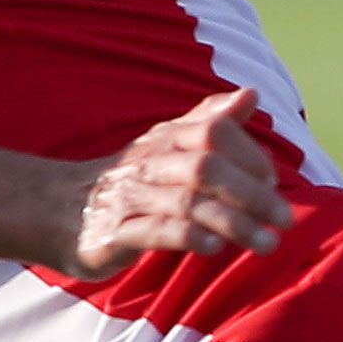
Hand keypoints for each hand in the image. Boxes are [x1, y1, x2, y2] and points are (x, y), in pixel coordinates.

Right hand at [64, 88, 286, 275]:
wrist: (58, 210)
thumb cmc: (130, 178)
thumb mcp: (167, 143)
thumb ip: (210, 119)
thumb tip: (252, 94)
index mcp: (165, 138)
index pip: (215, 133)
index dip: (250, 155)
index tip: (274, 183)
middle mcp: (148, 161)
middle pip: (207, 168)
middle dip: (252, 194)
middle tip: (284, 220)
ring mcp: (130, 197)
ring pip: (187, 203)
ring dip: (234, 224)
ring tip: (267, 243)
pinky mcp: (113, 233)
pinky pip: (155, 231)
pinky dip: (189, 236)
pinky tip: (215, 247)